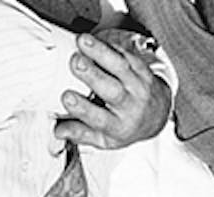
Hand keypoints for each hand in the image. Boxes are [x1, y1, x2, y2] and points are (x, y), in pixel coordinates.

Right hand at [54, 31, 170, 149]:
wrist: (156, 115)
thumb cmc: (124, 126)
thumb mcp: (104, 139)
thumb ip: (80, 134)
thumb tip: (57, 131)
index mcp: (118, 127)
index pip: (99, 118)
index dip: (82, 108)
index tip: (67, 98)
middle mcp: (131, 107)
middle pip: (112, 90)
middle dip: (92, 75)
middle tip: (75, 62)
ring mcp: (138, 86)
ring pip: (120, 67)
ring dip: (101, 52)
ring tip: (82, 42)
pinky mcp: (142, 69)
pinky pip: (126, 55)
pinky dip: (110, 47)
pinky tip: (96, 40)